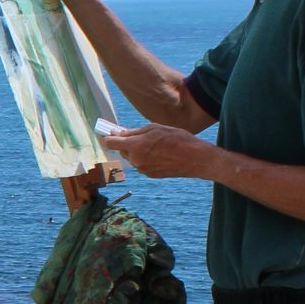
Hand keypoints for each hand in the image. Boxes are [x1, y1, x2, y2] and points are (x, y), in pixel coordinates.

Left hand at [99, 121, 216, 179]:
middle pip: (121, 151)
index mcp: (136, 146)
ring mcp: (143, 169)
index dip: (108, 137)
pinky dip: (145, 159)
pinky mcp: (150, 175)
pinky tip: (160, 154)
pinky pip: (142, 165)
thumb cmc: (178, 139)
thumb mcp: (156, 128)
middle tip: (139, 136)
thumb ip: (135, 131)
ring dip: (137, 151)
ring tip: (155, 145)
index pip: (110, 143)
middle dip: (126, 143)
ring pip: (132, 158)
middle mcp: (136, 160)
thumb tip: (119, 133)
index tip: (110, 134)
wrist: (196, 158)